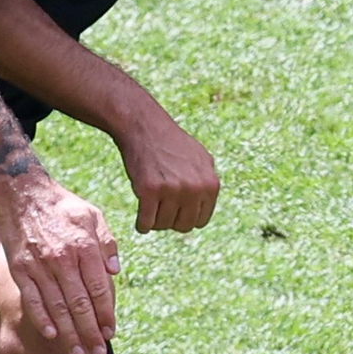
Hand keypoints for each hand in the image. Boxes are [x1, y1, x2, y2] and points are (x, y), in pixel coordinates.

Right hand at [0, 172, 119, 353]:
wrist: (24, 195)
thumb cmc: (63, 206)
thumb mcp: (93, 215)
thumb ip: (107, 242)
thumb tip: (115, 272)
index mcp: (84, 244)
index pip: (99, 287)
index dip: (106, 312)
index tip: (112, 331)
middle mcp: (63, 257)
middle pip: (80, 303)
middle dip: (91, 332)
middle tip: (99, 353)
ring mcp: (40, 265)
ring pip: (57, 307)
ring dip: (68, 333)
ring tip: (78, 353)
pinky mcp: (21, 269)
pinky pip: (32, 300)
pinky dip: (41, 319)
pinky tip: (51, 335)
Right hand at [115, 97, 220, 232]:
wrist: (146, 127)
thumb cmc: (172, 144)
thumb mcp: (201, 159)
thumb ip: (207, 184)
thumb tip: (206, 209)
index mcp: (211, 183)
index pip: (201, 221)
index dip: (186, 216)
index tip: (176, 207)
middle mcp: (195, 188)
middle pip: (183, 226)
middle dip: (171, 219)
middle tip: (161, 205)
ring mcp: (173, 189)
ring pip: (163, 225)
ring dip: (155, 220)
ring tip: (152, 203)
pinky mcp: (150, 190)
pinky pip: (145, 224)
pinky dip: (142, 224)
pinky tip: (141, 217)